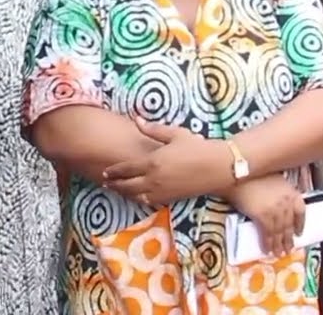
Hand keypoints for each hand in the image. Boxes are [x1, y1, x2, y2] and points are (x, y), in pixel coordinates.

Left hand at [101, 117, 230, 206]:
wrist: (218, 167)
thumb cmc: (197, 147)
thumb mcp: (175, 134)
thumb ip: (153, 129)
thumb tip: (136, 119)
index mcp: (152, 162)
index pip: (126, 169)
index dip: (114, 172)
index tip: (105, 172)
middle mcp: (154, 179)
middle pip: (127, 185)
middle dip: (115, 185)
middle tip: (106, 183)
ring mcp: (163, 191)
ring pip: (137, 196)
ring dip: (126, 194)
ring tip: (119, 191)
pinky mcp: (172, 198)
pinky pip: (150, 202)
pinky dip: (140, 200)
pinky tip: (138, 197)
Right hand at [226, 173, 304, 258]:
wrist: (237, 173)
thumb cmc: (251, 174)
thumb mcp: (272, 179)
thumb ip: (278, 192)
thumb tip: (275, 205)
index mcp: (290, 191)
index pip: (301, 211)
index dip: (300, 224)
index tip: (299, 232)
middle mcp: (286, 202)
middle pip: (289, 224)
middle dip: (288, 239)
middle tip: (288, 249)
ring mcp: (276, 210)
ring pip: (279, 231)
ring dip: (279, 244)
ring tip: (278, 253)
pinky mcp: (264, 216)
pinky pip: (267, 233)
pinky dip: (267, 243)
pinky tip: (267, 249)